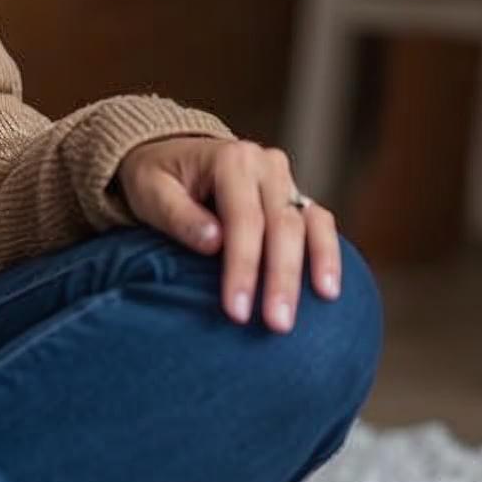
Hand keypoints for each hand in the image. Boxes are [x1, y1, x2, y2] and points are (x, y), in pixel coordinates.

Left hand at [114, 134, 341, 331]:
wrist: (171, 157)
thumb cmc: (156, 179)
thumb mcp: (152, 192)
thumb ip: (179, 217)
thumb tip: (214, 243)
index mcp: (231, 160)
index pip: (244, 219)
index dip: (243, 267)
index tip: (237, 311)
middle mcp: (266, 166)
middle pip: (282, 225)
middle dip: (281, 277)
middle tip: (278, 325)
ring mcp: (284, 180)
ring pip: (310, 223)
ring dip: (317, 265)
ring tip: (323, 303)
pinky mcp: (294, 198)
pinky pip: (320, 223)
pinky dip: (327, 253)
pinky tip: (329, 287)